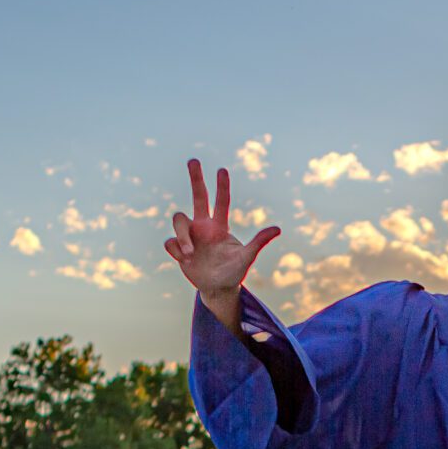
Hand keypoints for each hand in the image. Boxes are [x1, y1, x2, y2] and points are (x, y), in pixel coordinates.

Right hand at [164, 159, 280, 323]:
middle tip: (193, 159)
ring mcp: (189, 236)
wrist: (218, 289)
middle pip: (198, 196)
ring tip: (191, 254)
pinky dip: (177, 249)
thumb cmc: (234, 272)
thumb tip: (277, 228)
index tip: (222, 169)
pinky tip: (186, 259)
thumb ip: (258, 242)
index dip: (222, 186)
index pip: (221, 202)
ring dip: (183, 236)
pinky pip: (170, 241)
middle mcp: (203, 226)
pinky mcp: (178, 249)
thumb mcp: (246, 258)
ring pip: (179, 220)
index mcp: (219, 226)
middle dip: (196, 178)